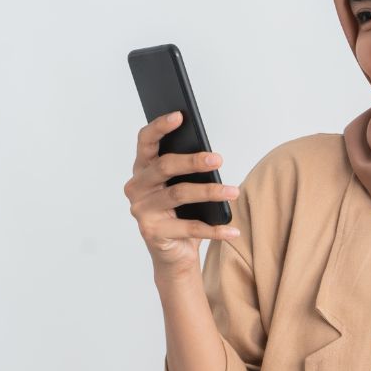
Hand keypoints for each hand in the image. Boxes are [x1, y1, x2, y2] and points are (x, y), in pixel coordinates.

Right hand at [122, 111, 241, 276]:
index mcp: (142, 170)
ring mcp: (142, 210)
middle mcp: (137, 187)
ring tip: (233, 191)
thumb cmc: (181, 214)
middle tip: (218, 159)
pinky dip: (214, 229)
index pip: (146, 141)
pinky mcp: (152, 232)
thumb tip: (211, 156)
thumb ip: (188, 171)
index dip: (160, 127)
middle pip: (164, 166)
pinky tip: (233, 230)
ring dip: (210, 192)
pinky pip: (189, 228)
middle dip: (192, 161)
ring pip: (179, 194)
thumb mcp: (184, 187)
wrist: (174, 255)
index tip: (180, 115)